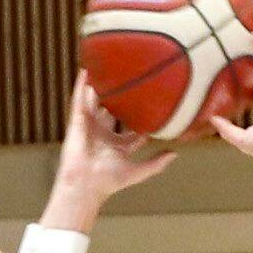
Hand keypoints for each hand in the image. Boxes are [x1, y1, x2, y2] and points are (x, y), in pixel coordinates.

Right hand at [38, 78, 176, 234]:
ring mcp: (89, 127)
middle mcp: (102, 134)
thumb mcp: (138, 171)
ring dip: (99, 87)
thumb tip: (175, 154)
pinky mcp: (77, 122)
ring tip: (105, 66)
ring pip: (95, 102)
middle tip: (128, 80)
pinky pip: (79, 100)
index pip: (131, 127)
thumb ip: (156, 164)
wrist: (86, 185)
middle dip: (119, 97)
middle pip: (112, 110)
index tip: (151, 103)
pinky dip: (81, 86)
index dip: (140, 116)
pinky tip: (86, 71)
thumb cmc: (108, 182)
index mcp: (116, 145)